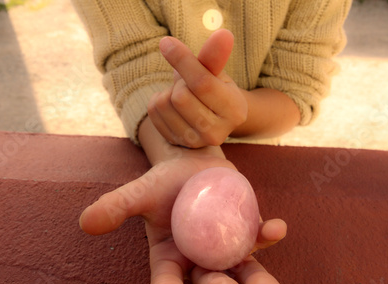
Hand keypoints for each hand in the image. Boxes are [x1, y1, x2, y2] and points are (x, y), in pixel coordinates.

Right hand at [79, 155, 285, 283]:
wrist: (191, 165)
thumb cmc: (162, 184)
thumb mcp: (139, 193)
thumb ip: (117, 207)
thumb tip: (86, 222)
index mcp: (170, 258)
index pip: (167, 283)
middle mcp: (200, 260)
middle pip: (211, 283)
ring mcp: (226, 248)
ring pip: (242, 270)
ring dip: (258, 283)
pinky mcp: (247, 231)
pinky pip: (259, 237)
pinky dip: (268, 235)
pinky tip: (276, 228)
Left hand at [147, 29, 247, 147]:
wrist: (212, 118)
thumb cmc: (215, 88)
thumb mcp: (217, 71)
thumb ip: (215, 56)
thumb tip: (223, 35)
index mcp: (234, 111)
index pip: (202, 83)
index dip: (183, 60)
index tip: (166, 42)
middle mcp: (217, 133)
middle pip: (180, 97)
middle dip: (179, 81)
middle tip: (187, 81)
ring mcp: (195, 142)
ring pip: (164, 104)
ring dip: (168, 91)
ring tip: (182, 93)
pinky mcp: (176, 144)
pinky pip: (153, 114)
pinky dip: (158, 101)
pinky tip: (172, 105)